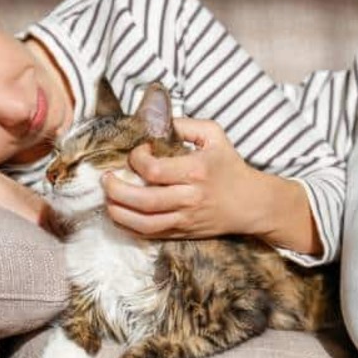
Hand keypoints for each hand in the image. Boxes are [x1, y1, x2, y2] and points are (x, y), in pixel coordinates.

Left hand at [100, 118, 262, 238]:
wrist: (251, 204)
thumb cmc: (230, 167)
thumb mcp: (214, 136)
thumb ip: (185, 125)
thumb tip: (156, 122)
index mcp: (195, 171)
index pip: (154, 170)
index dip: (137, 160)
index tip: (138, 152)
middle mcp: (189, 198)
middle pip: (144, 200)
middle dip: (117, 190)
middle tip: (106, 179)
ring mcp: (185, 219)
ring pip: (144, 223)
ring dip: (119, 212)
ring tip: (108, 199)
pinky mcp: (183, 233)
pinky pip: (150, 235)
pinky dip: (129, 227)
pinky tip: (119, 215)